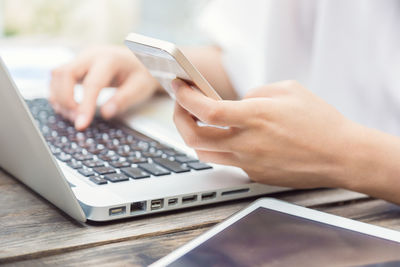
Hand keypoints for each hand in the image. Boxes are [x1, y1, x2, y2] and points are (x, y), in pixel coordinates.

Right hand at [50, 45, 159, 129]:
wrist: (142, 60)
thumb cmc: (142, 74)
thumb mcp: (141, 87)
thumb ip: (124, 99)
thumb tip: (106, 113)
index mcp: (110, 59)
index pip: (91, 84)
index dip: (84, 106)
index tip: (81, 125)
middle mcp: (91, 55)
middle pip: (64, 73)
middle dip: (65, 99)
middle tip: (76, 119)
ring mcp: (82, 58)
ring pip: (57, 75)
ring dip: (59, 97)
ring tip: (73, 116)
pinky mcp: (77, 65)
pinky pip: (59, 78)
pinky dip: (58, 94)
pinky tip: (69, 108)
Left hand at [172, 79, 358, 188]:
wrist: (341, 156)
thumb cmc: (320, 121)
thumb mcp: (288, 90)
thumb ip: (255, 93)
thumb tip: (236, 101)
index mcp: (255, 116)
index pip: (206, 110)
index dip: (185, 98)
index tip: (178, 87)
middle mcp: (247, 143)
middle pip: (193, 137)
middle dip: (179, 118)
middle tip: (181, 105)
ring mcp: (249, 162)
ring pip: (204, 153)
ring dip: (194, 136)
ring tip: (198, 121)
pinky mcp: (254, 174)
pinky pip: (226, 161)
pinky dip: (219, 147)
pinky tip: (227, 137)